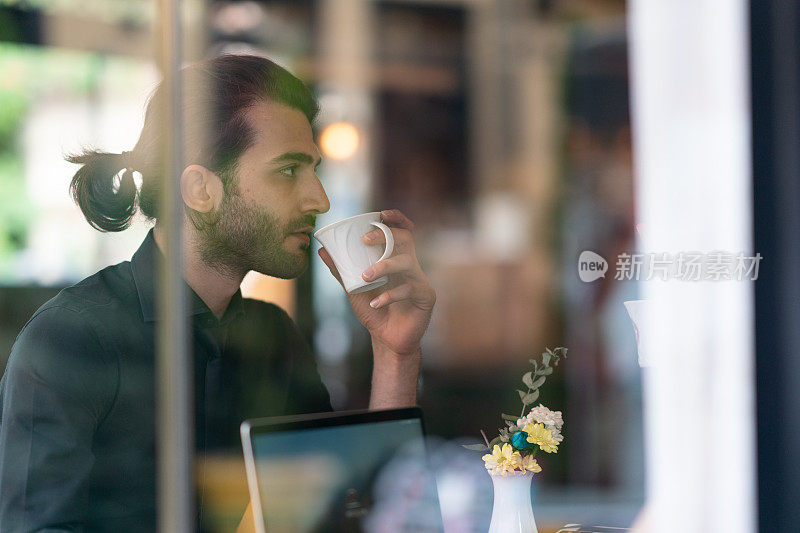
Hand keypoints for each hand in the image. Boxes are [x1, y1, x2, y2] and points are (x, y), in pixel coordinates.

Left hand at [318, 209, 435, 355]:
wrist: (387, 340)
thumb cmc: (374, 311)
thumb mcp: (354, 289)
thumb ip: (341, 271)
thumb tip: (322, 250)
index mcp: (396, 259)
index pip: (402, 231)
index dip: (396, 218)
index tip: (381, 214)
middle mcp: (410, 266)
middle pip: (406, 239)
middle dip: (385, 235)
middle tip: (364, 240)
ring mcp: (420, 280)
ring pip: (407, 262)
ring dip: (384, 266)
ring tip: (366, 277)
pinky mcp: (426, 297)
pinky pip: (410, 289)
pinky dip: (390, 295)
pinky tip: (376, 303)